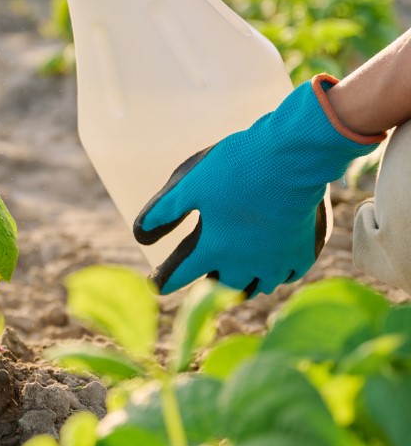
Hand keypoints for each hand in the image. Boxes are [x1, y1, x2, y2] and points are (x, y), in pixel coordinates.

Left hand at [134, 76, 381, 296]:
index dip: (165, 280)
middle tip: (200, 286)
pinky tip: (273, 271)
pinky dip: (276, 277)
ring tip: (235, 282)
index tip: (156, 286)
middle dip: (207, 288)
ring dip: (242, 286)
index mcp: (214, 249)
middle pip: (222, 287)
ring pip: (258, 287)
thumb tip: (141, 235)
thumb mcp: (188, 186)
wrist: (293, 158)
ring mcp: (277, 261)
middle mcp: (245, 264)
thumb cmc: (235, 168)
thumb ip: (162, 212)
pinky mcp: (304, 252)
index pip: (181, 275)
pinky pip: (288, 276)